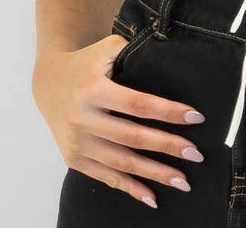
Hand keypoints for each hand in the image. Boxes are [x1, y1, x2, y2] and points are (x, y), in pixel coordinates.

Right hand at [31, 34, 206, 208]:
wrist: (48, 82)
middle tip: (196, 153)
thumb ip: (135, 49)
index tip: (196, 117)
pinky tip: (153, 198)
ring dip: (154, 174)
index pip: (137, 103)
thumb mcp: (107, 48)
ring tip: (183, 181)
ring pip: (121, 162)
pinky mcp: (74, 159)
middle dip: (167, 147)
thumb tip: (174, 55)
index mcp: (92, 89)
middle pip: (132, 137)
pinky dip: (130, 188)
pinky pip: (106, 177)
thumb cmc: (87, 62)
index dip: (168, 111)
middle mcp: (82, 118)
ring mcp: (77, 142)